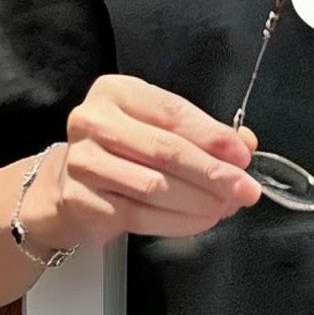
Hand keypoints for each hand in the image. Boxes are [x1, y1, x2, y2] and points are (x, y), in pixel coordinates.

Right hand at [33, 76, 265, 246]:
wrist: (67, 184)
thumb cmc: (122, 151)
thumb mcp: (159, 129)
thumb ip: (201, 134)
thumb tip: (246, 146)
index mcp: (116, 92)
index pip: (172, 112)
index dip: (213, 136)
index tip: (244, 157)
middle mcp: (93, 121)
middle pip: (165, 151)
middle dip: (213, 174)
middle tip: (245, 190)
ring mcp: (83, 162)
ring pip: (155, 187)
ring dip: (200, 202)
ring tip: (225, 208)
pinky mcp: (81, 200)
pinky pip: (140, 215)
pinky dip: (179, 222)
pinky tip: (201, 221)